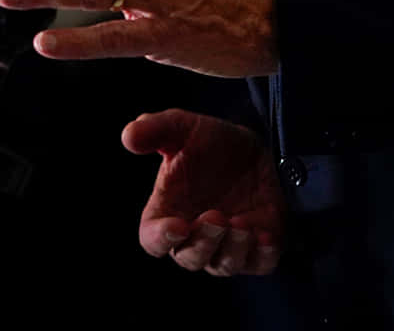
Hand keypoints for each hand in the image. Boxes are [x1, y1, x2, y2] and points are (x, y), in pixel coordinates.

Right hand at [125, 109, 283, 276]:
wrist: (250, 146)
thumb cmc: (206, 141)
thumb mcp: (181, 127)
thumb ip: (154, 130)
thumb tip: (129, 136)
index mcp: (166, 214)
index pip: (153, 240)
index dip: (162, 238)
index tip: (177, 226)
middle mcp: (194, 236)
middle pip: (190, 258)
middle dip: (203, 242)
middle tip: (216, 216)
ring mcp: (227, 245)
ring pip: (224, 265)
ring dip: (231, 250)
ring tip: (241, 225)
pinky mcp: (258, 247)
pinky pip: (260, 264)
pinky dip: (262, 256)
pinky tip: (264, 236)